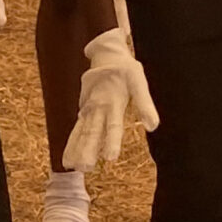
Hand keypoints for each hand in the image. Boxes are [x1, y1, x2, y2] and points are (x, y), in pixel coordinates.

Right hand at [63, 27, 158, 171]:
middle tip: (85, 167)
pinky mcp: (84, 110)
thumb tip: (153, 127)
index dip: (112, 141)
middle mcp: (98, 107)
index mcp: (113, 102)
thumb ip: (145, 105)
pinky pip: (77, 130)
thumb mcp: (139, 82)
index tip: (110, 158)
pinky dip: (71, 144)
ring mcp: (89, 109)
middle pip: (92, 132)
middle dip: (87, 150)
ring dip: (76, 149)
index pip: (113, 125)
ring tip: (71, 167)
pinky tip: (69, 160)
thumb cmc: (125, 69)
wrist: (106, 54)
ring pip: (81, 132)